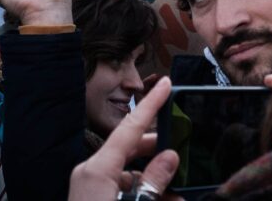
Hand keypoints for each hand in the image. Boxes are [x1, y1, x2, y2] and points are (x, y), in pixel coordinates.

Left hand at [68, 77, 179, 200]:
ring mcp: (90, 186)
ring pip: (129, 172)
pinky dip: (142, 191)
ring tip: (176, 196)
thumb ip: (152, 181)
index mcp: (97, 170)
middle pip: (131, 148)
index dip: (150, 103)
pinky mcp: (92, 197)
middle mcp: (90, 173)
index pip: (129, 127)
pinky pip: (121, 186)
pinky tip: (163, 199)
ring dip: (154, 181)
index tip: (166, 83)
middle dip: (158, 152)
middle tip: (181, 154)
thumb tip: (169, 157)